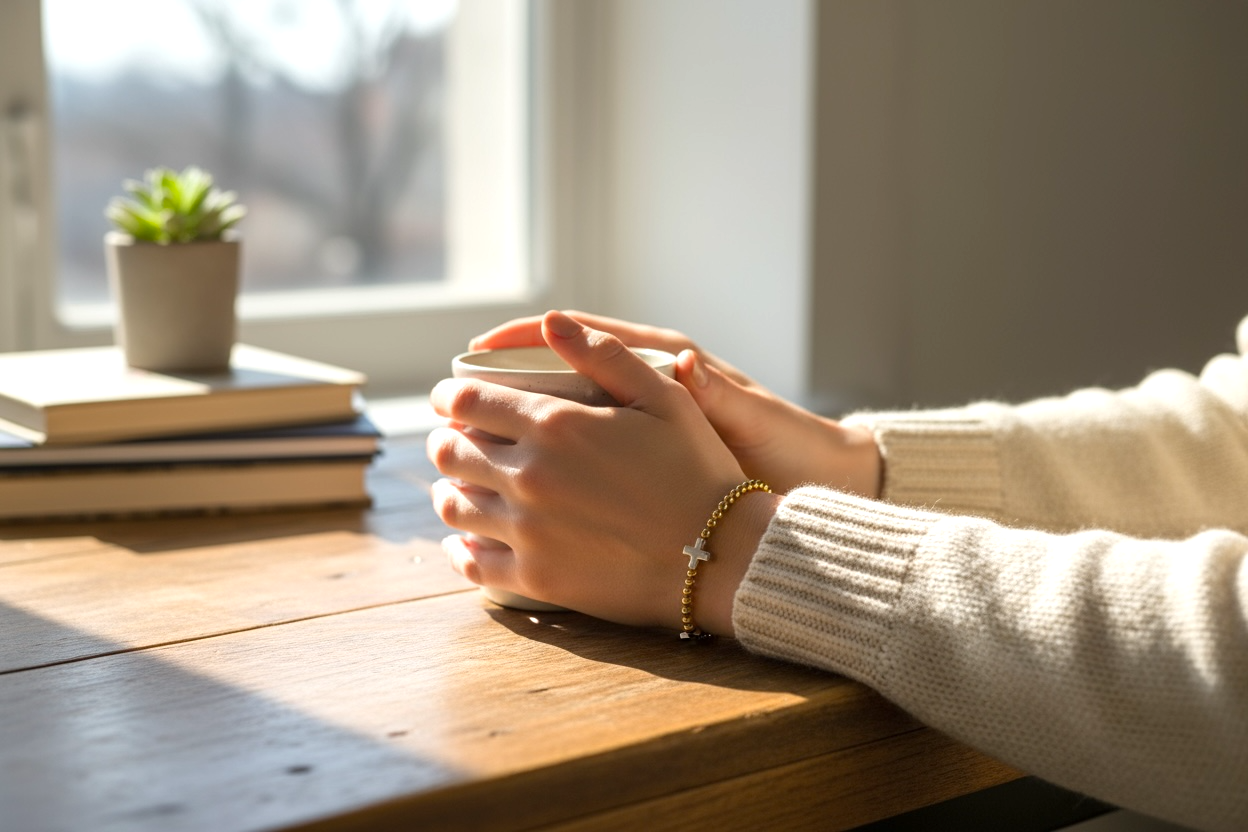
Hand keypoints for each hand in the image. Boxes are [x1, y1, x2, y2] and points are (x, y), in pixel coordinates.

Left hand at [428, 311, 780, 634]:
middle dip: (448, 439)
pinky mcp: (535, 578)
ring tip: (464, 485)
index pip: (467, 402)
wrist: (721, 554)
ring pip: (454, 506)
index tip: (453, 399)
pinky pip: (472, 563)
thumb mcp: (662, 397)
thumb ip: (603, 355)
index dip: (450, 396)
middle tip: (458, 439)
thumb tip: (551, 321)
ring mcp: (527, 532)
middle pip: (450, 453)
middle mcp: (529, 476)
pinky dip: (460, 548)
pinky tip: (467, 541)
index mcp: (554, 425)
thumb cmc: (697, 470)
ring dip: (451, 488)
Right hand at [470, 311, 881, 496]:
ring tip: (463, 445)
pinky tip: (508, 489)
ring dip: (512, 428)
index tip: (477, 349)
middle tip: (451, 400)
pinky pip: (577, 458)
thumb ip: (716, 391)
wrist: (808, 481)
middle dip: (501, 385)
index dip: (528, 339)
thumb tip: (684, 362)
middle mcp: (642, 391)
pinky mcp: (633, 462)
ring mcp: (634, 427)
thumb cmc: (782, 445)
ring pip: (558, 421)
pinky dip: (542, 466)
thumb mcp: (751, 418)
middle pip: (556, 379)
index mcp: (666, 367)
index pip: (583, 337)